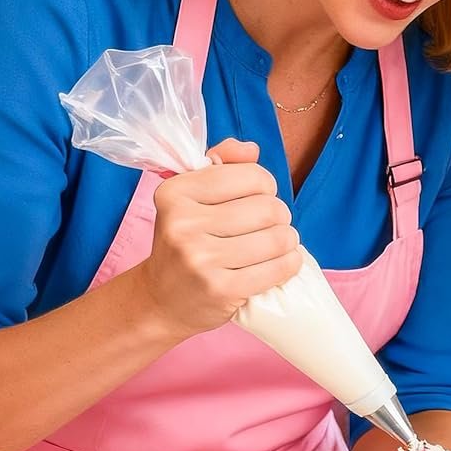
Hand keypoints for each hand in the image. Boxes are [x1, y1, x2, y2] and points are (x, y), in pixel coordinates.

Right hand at [136, 138, 301, 337]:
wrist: (160, 301)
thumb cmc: (183, 243)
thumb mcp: (190, 197)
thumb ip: (222, 164)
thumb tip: (252, 149)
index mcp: (176, 192)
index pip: (251, 176)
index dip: (264, 186)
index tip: (256, 199)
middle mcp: (184, 223)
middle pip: (269, 208)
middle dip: (279, 216)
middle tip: (269, 226)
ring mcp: (201, 259)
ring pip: (278, 238)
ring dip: (288, 240)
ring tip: (279, 244)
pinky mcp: (221, 290)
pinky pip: (278, 269)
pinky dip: (290, 263)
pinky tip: (284, 262)